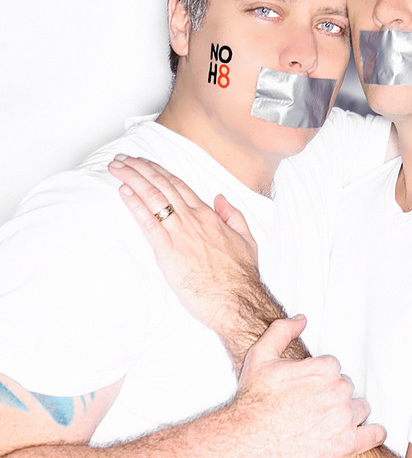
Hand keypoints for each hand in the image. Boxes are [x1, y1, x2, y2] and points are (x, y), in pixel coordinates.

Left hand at [108, 155, 258, 333]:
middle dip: (140, 168)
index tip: (144, 162)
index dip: (159, 171)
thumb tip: (220, 198)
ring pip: (153, 198)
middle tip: (123, 158)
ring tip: (117, 168)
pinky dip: (135, 205)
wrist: (236, 299)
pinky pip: (148, 223)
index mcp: (208, 216)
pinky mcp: (168, 252)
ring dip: (133, 179)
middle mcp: (192, 219)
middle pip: (162, 185)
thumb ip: (233, 215)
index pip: (179, 185)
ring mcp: (180, 234)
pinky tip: (124, 192)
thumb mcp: (247, 239)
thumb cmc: (241, 275)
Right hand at [234, 316, 386, 457]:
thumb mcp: (261, 355)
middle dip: (331, 393)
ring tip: (326, 418)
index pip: (333, 367)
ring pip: (358, 408)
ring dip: (347, 411)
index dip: (317, 376)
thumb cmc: (254, 400)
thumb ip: (283, 330)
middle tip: (310, 404)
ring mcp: (344, 418)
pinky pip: (372, 435)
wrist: (247, 440)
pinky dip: (371, 432)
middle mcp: (338, 391)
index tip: (305, 386)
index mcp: (324, 368)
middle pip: (346, 387)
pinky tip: (367, 431)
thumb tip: (301, 320)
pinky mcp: (346, 444)